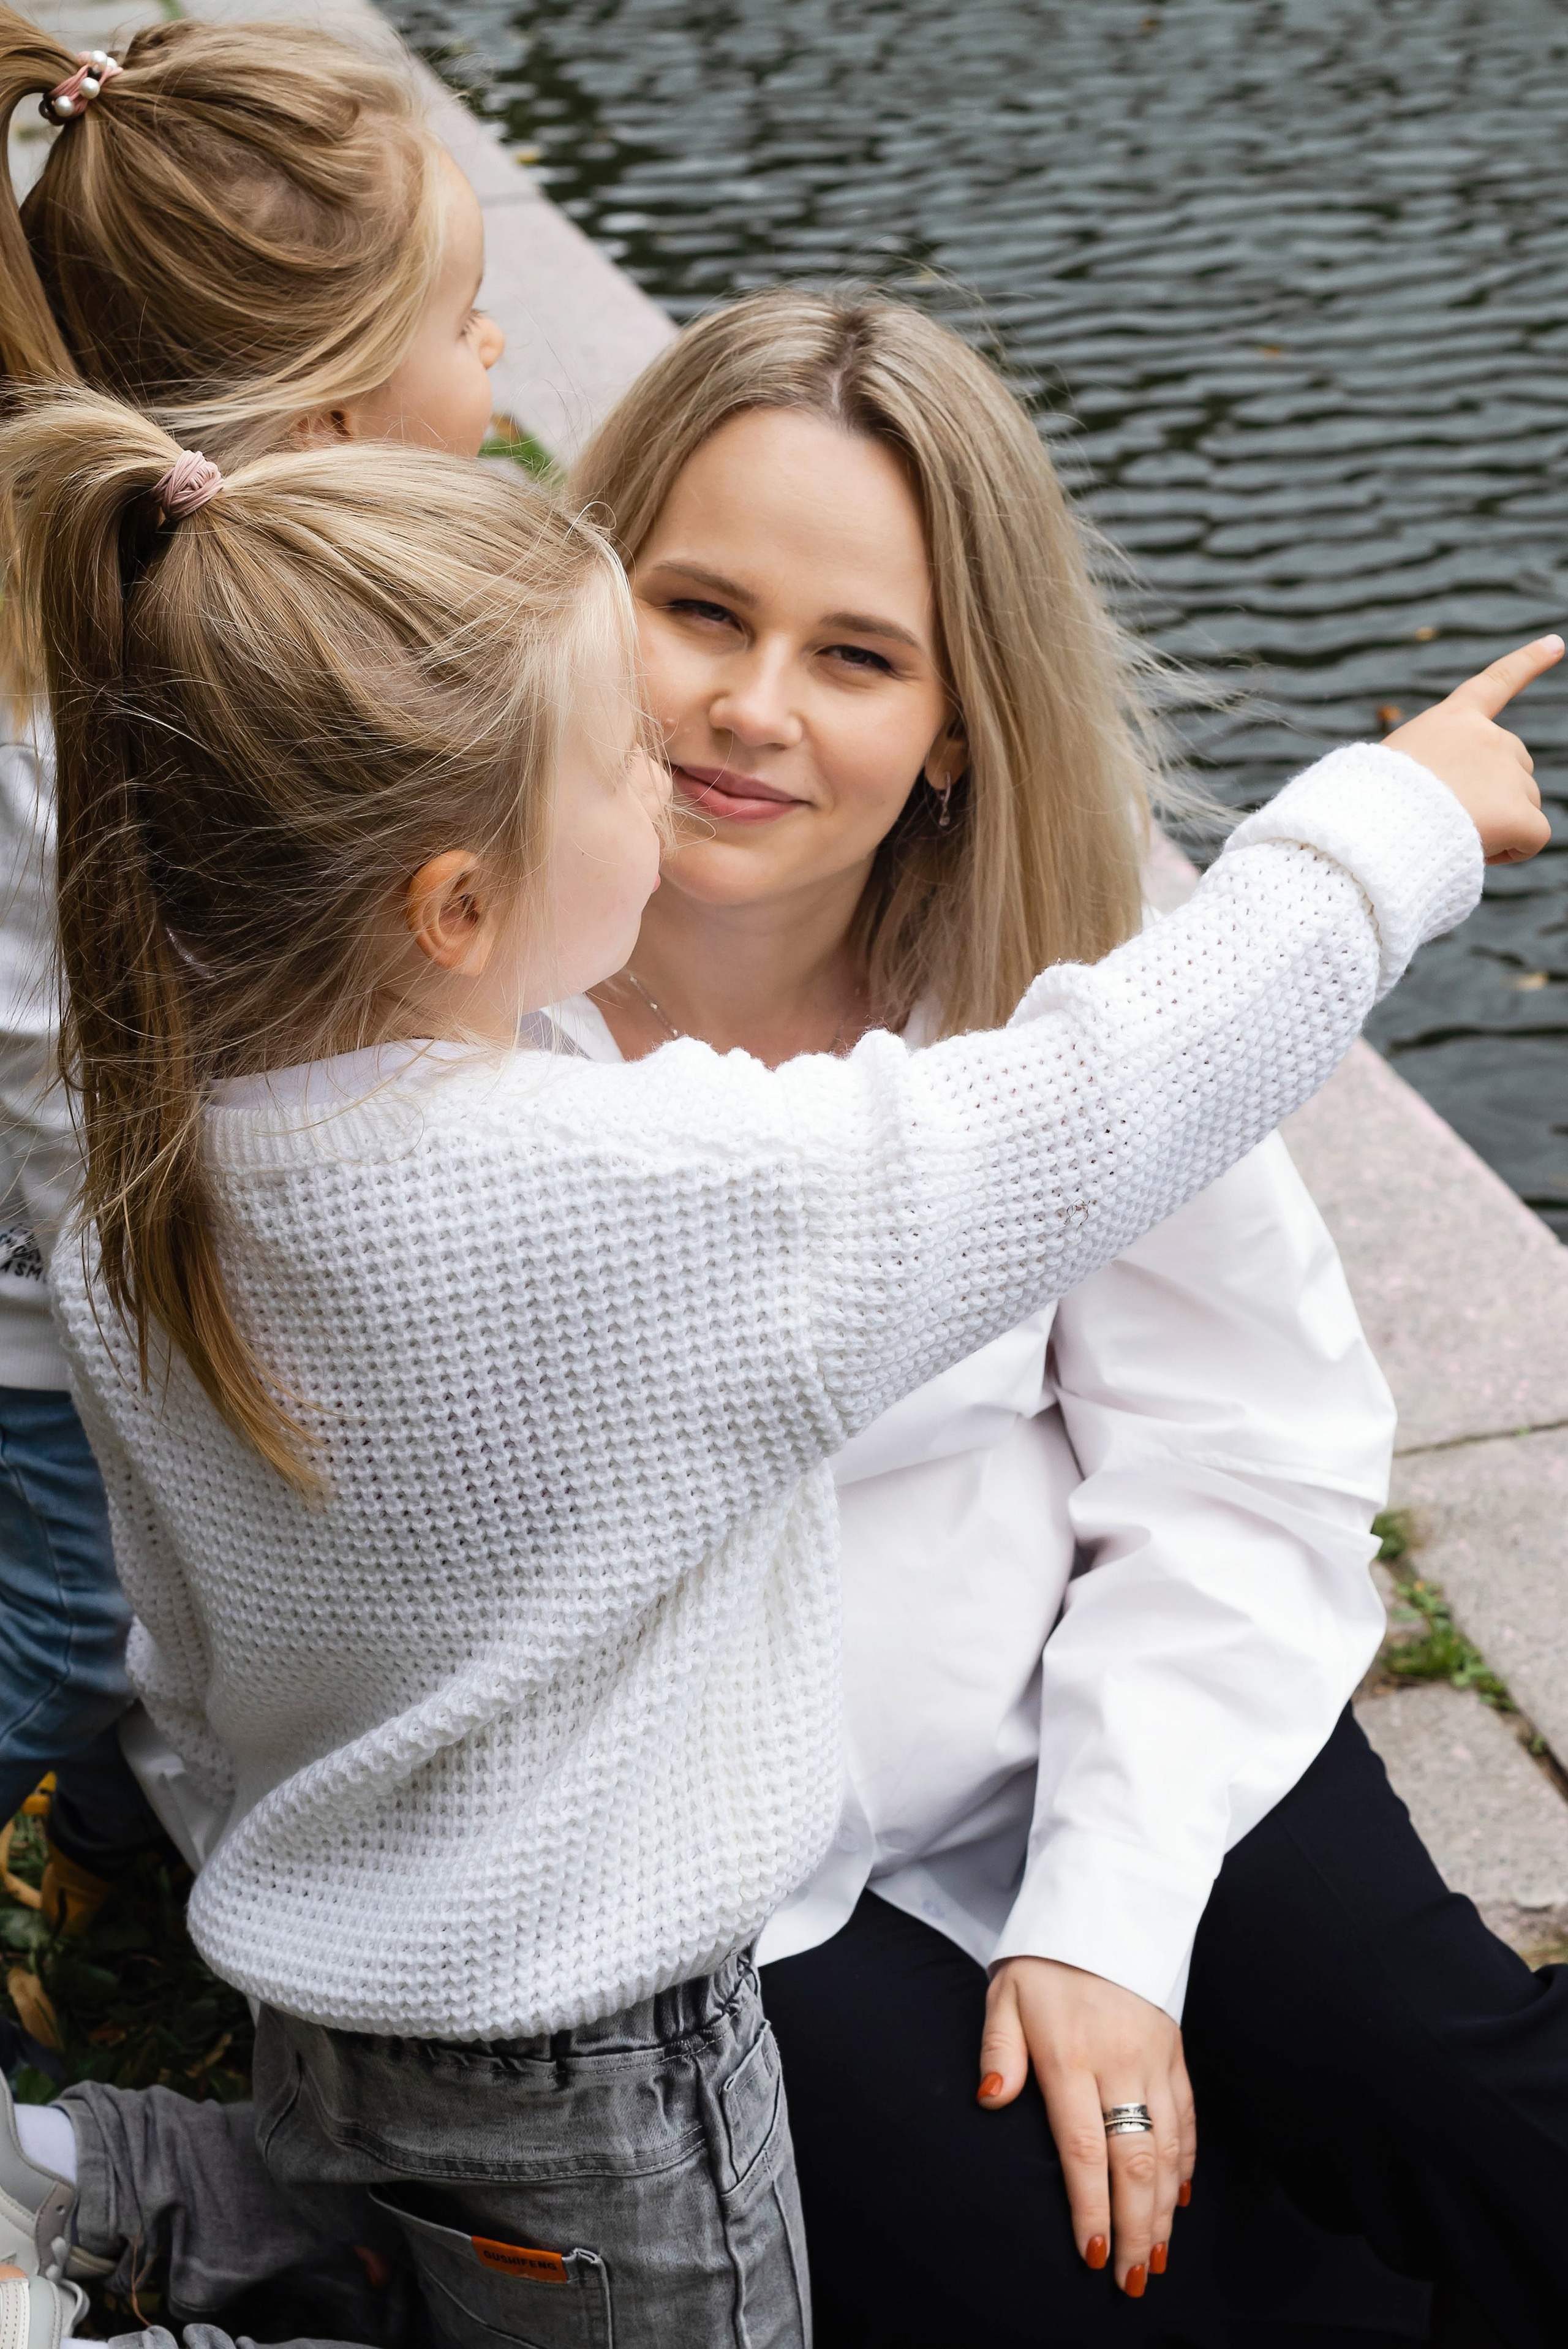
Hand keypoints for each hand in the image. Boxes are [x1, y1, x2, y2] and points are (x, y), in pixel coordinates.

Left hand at [978, 1957, 1193, 2297]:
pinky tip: (1180, 2198)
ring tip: (1156, 2255)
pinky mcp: (1175, 2050)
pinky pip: (1187, 2116)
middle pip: (1133, 2160)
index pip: (1083, 2148)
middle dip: (1135, 2228)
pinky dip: (1186, 2161)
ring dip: (1165, 2208)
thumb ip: (997, 2049)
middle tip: (1132, 2278)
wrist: (1101, 1907)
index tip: (1092, 2255)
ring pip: (1167, 2147)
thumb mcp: (1003, 1994)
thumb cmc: (1041, 1961)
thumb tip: (991, 2098)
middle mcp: (1119, 2061)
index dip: (1091, 2206)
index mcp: (1070, 2054)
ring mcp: (1153, 2057)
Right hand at [1384, 635, 1560, 864]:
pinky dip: (1514, 850)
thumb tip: (1466, 811)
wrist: (1373, 828)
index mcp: (1451, 720)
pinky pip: (1533, 838)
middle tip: (1446, 817)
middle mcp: (1488, 737)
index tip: (1556, 644)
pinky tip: (1479, 853)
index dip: (1528, 662)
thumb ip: (1432, 771)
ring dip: (1497, 823)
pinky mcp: (1519, 813)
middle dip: (1493, 793)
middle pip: (1513, 766)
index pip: (1496, 682)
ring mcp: (1507, 771)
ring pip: (1522, 804)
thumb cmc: (1367, 808)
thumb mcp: (1392, 768)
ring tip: (1451, 835)